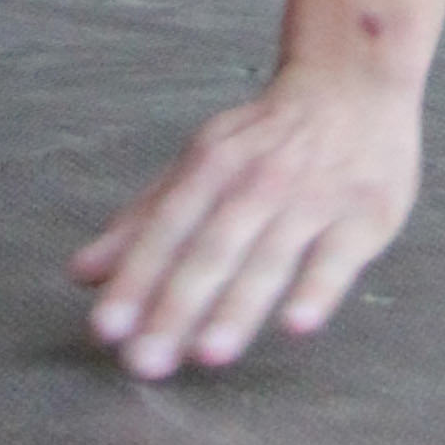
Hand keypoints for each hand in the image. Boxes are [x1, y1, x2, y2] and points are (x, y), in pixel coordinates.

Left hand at [71, 65, 420, 377]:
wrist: (353, 82)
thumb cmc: (267, 137)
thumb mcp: (202, 162)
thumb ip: (145, 220)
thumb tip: (83, 272)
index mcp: (211, 166)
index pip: (165, 230)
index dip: (134, 278)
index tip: (104, 329)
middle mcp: (256, 181)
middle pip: (210, 251)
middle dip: (175, 307)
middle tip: (143, 363)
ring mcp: (311, 199)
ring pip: (268, 258)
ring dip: (237, 306)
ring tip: (207, 354)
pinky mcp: (362, 217)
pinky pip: (336, 259)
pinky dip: (316, 291)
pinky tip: (296, 325)